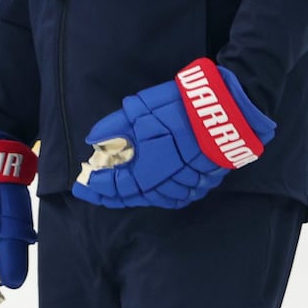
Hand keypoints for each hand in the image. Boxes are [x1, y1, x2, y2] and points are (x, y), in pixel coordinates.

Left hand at [73, 58, 274, 208]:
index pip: (115, 185)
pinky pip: (173, 196)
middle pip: (132, 196)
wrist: (226, 112)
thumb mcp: (139, 110)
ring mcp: (186, 187)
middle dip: (109, 194)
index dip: (96, 185)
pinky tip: (146, 190)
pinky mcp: (202, 184)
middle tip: (92, 193)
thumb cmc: (179, 108)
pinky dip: (155, 195)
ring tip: (114, 194)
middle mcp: (165, 185)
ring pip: (153, 198)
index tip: (82, 184)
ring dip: (132, 196)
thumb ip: (113, 128)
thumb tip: (93, 141)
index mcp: (147, 170)